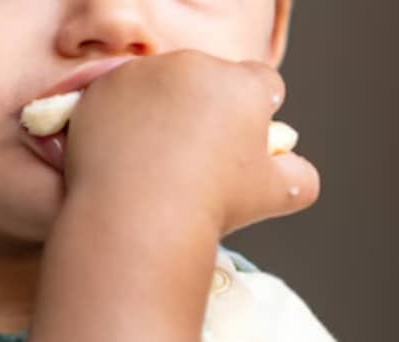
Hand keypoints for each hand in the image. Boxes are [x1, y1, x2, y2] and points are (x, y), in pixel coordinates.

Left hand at [64, 50, 319, 235]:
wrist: (136, 218)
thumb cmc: (209, 207)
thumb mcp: (276, 196)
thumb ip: (299, 177)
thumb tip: (294, 168)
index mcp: (243, 84)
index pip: (259, 83)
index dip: (254, 112)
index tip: (236, 143)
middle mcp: (194, 67)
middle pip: (206, 81)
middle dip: (203, 108)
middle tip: (188, 157)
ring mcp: (143, 74)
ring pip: (157, 86)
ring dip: (158, 111)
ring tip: (150, 161)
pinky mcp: (99, 90)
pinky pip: (113, 100)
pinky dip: (116, 122)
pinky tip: (120, 157)